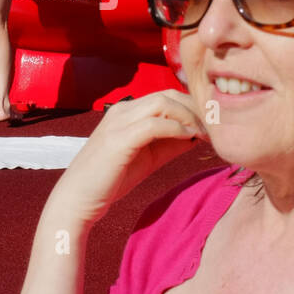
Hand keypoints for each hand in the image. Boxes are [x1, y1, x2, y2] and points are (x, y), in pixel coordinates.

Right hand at [48, 90, 207, 226]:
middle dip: (197, 107)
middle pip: (170, 94)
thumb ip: (170, 144)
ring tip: (206, 133)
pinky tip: (190, 138)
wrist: (78, 199)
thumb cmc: (111, 179)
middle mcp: (123, 109)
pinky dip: (177, 128)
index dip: (194, 106)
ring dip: (190, 117)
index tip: (213, 124)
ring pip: (164, 103)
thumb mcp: (148, 157)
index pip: (169, 95)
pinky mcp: (119, 139)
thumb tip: (199, 135)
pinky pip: (155, 124)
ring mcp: (119, 122)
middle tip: (216, 126)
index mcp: (128, 110)